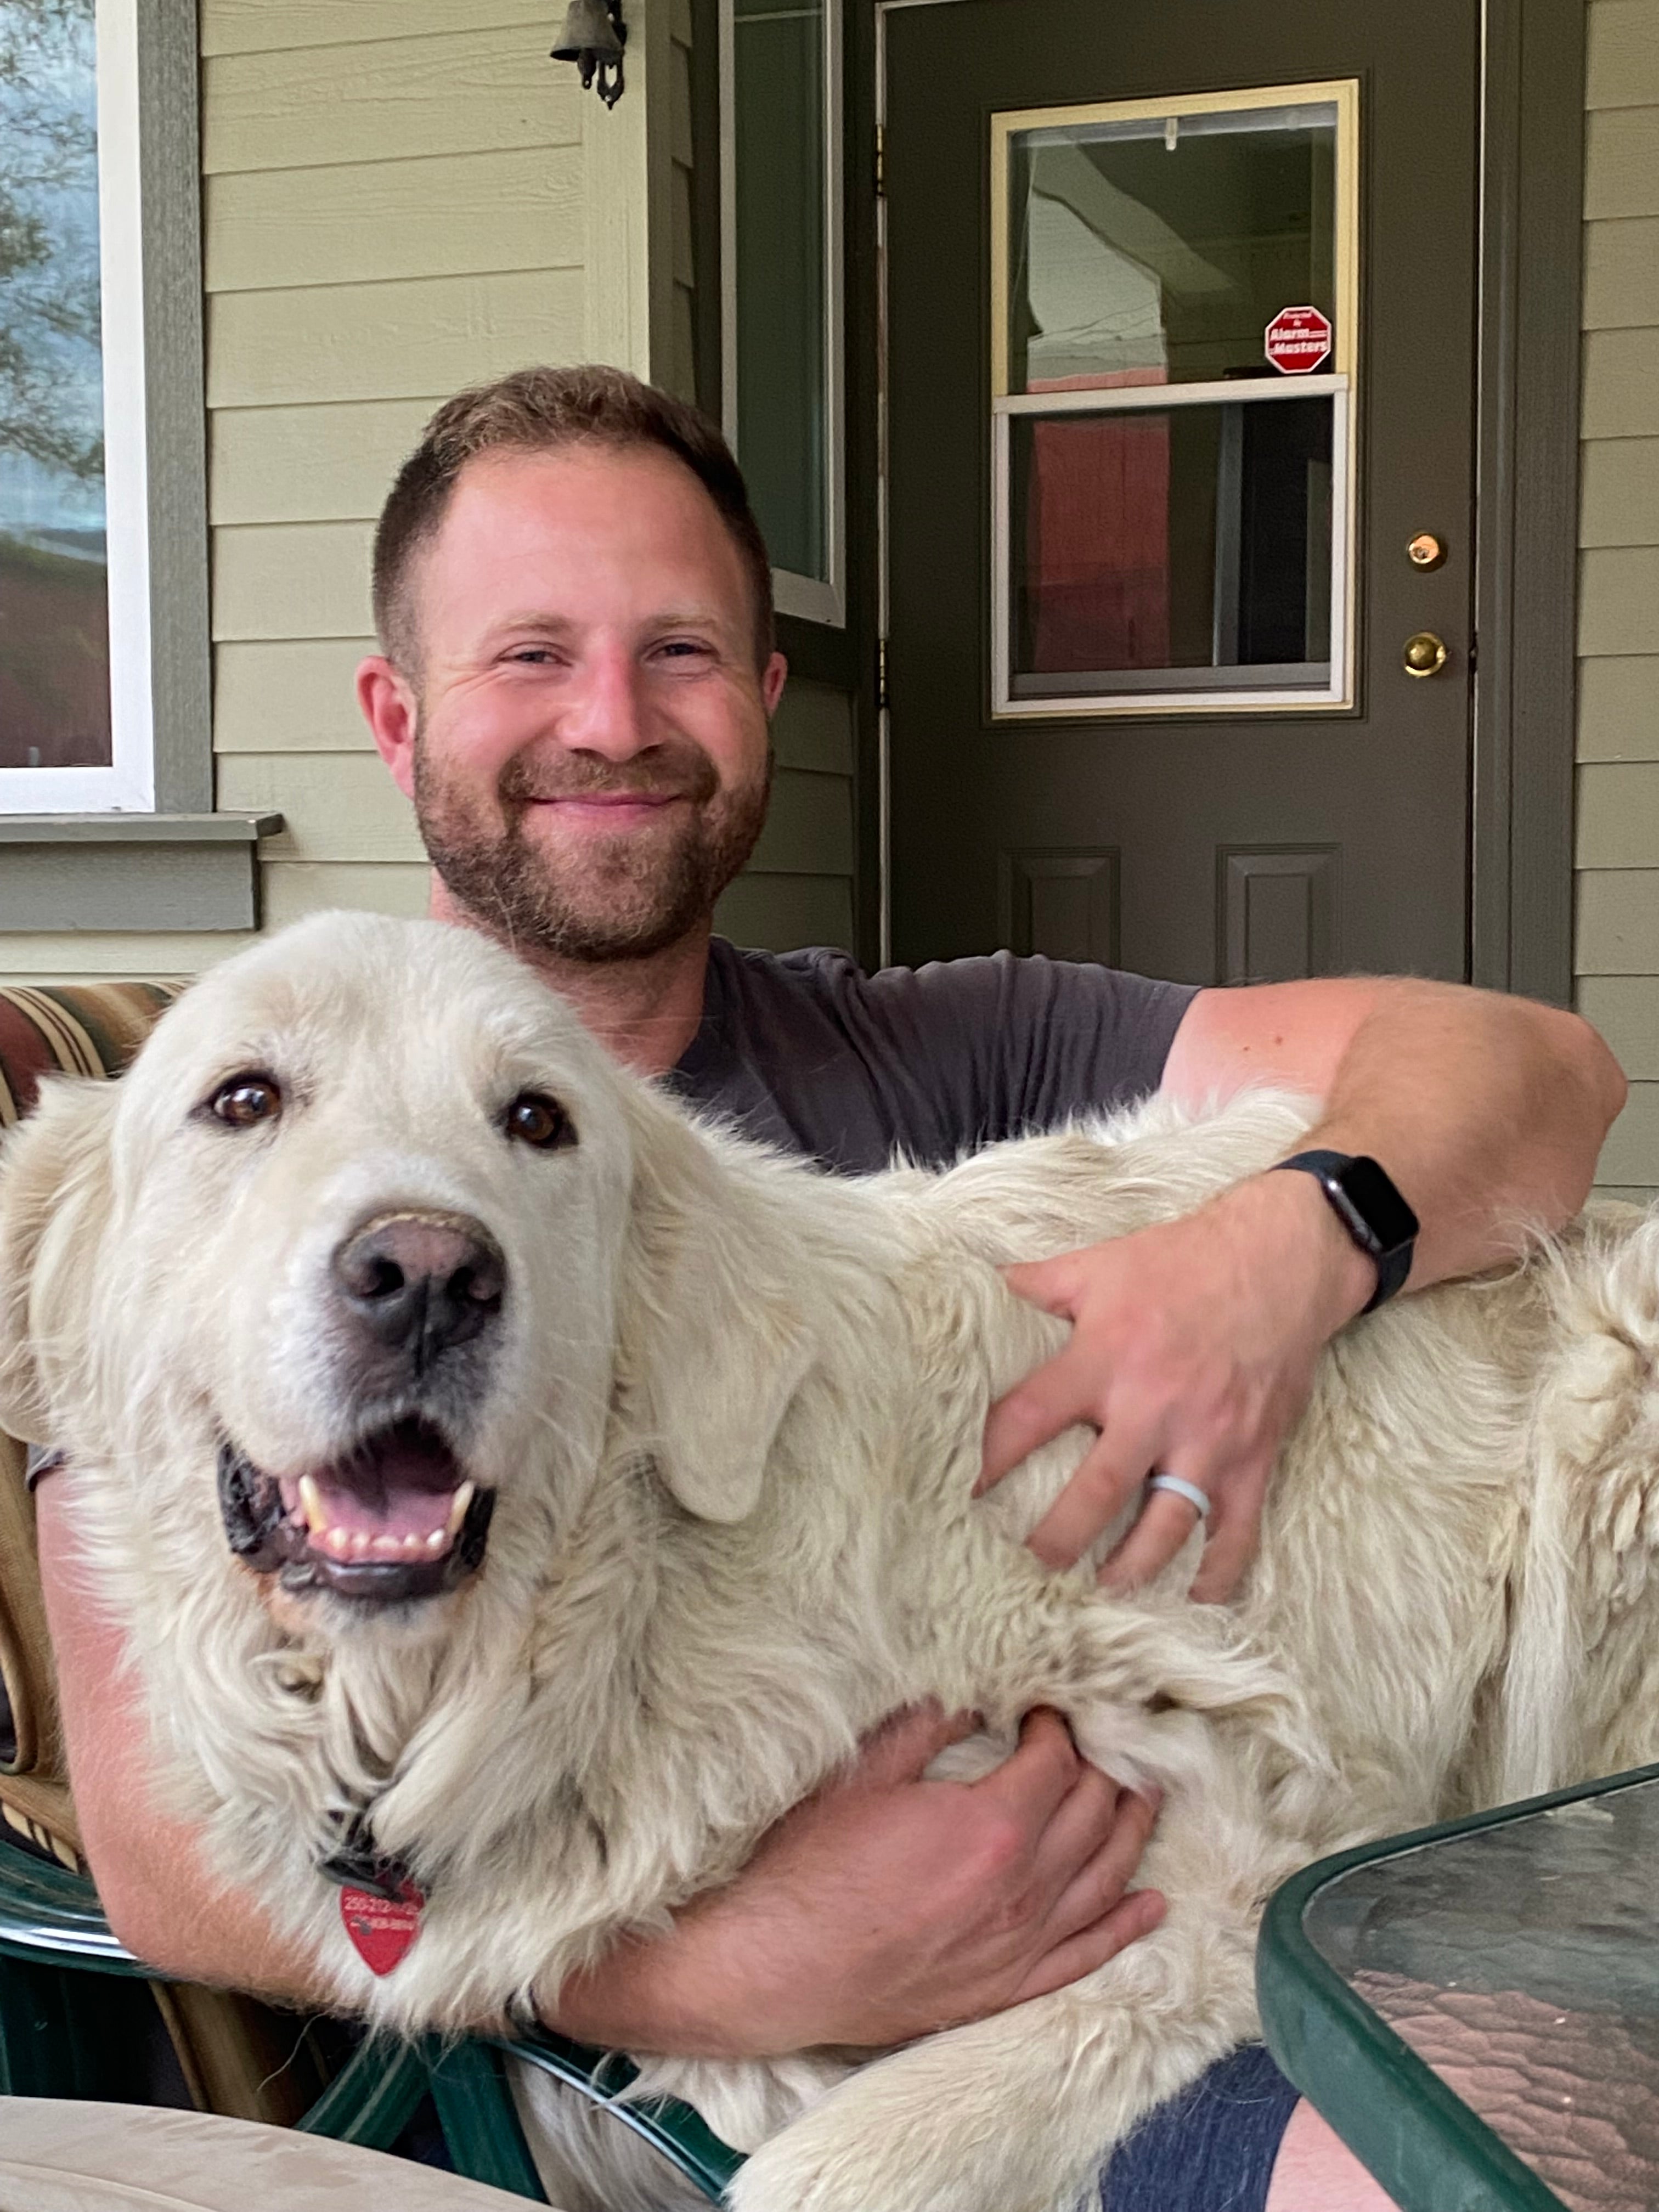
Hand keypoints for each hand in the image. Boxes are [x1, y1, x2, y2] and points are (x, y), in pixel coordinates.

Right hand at [545, 1705, 1163, 2057]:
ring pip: (1105, 1879)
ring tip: (1148, 1794)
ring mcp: (1019, 1944)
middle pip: (1093, 1814)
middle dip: (1107, 1765)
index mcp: (989, 1827)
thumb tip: (971, 1695)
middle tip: (1108, 1736)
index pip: (1057, 1762)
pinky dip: (1126, 1926)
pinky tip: (1151, 1904)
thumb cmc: (807, 1870)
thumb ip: (925, 1730)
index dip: (1060, 1724)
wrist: (772, 1970)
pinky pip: (1087, 1955)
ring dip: (1132, 1830)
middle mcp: (1020, 1888)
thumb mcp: (861, 1777)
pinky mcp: (1006, 1988)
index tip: (1049, 1705)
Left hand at [979, 1172, 1373, 1599]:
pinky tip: (1193, 1597)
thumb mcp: (1099, 1264)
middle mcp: (1154, 1406)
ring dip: (1131, 1568)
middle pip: (1096, 1493)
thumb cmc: (1181, 1262)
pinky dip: (1217, 1571)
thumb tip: (980, 1289)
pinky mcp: (1254, 1456)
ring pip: (1166, 1526)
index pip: (1030, 1418)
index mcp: (1105, 1358)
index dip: (991, 1458)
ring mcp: (1209, 1438)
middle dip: (1058, 1538)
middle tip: (1030, 1563)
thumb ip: (1037, 1286)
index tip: (964, 1493)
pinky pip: (1237, 1529)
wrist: (1280, 1259)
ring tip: (1100, 1591)